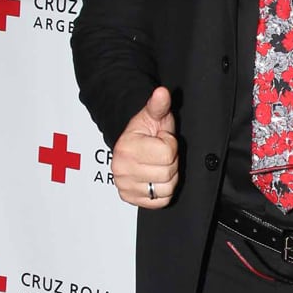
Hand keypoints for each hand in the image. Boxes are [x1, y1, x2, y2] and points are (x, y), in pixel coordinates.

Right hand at [110, 86, 179, 207]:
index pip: (168, 153)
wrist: (131, 145)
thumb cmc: (144, 131)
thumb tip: (162, 92)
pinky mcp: (131, 199)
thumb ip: (158, 106)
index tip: (160, 139)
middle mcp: (121, 170)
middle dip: (170, 161)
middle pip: (168, 172)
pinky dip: (163, 190)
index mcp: (126, 148)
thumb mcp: (153, 116)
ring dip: (168, 176)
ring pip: (167, 188)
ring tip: (157, 164)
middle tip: (159, 153)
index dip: (170, 144)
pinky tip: (155, 177)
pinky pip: (162, 200)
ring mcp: (125, 186)